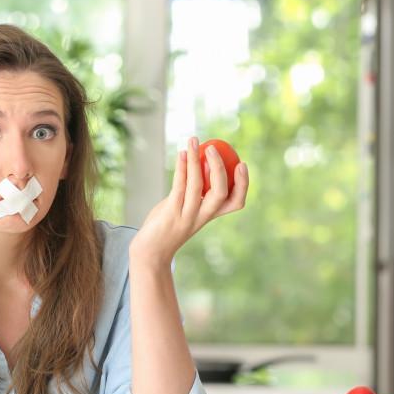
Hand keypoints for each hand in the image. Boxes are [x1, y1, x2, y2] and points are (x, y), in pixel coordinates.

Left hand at [129, 136, 248, 266]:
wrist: (150, 252)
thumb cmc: (168, 227)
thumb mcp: (185, 210)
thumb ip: (192, 194)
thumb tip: (195, 166)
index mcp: (210, 215)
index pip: (236, 202)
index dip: (243, 183)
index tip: (242, 164)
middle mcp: (202, 216)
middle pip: (221, 193)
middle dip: (220, 168)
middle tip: (213, 147)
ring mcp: (187, 215)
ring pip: (197, 185)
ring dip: (196, 160)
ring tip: (193, 141)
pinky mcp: (171, 213)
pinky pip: (179, 187)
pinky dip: (182, 169)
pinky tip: (181, 154)